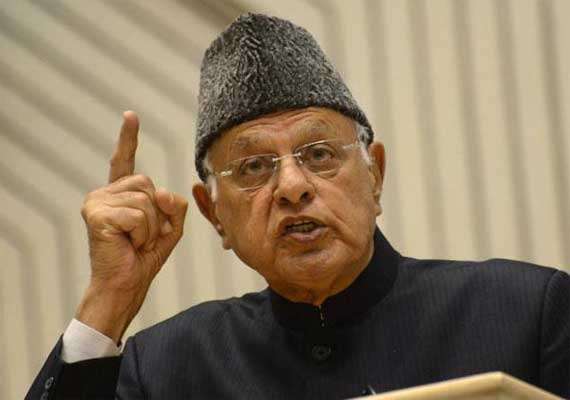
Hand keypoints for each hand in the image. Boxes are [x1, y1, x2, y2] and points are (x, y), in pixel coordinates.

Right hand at [75, 111, 187, 342]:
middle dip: (157, 214)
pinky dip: (143, 233)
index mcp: (120, 194)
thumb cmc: (144, 258)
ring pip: (146, 200)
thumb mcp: (170, 227)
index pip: (124, 161)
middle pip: (148, 183)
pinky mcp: (96, 215)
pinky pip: (139, 214)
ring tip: (135, 242)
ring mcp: (97, 202)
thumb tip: (161, 191)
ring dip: (151, 227)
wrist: (126, 284)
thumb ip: (174, 205)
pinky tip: (129, 244)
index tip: (131, 115)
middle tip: (142, 237)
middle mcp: (104, 193)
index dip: (128, 138)